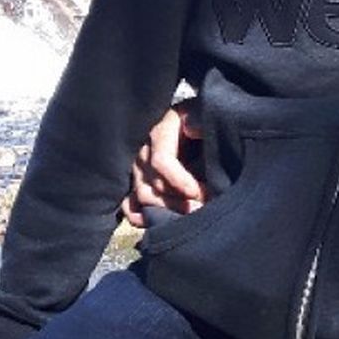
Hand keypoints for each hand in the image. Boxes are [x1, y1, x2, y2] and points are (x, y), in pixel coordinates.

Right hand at [120, 101, 206, 225]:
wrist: (207, 127)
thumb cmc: (208, 122)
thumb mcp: (207, 116)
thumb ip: (201, 121)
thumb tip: (191, 127)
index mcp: (162, 130)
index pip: (161, 160)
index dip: (179, 180)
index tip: (199, 193)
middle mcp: (145, 149)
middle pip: (149, 182)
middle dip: (176, 201)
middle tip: (201, 209)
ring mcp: (139, 168)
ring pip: (140, 195)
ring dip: (164, 211)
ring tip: (190, 215)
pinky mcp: (139, 183)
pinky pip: (129, 204)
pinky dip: (140, 216)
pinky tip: (159, 222)